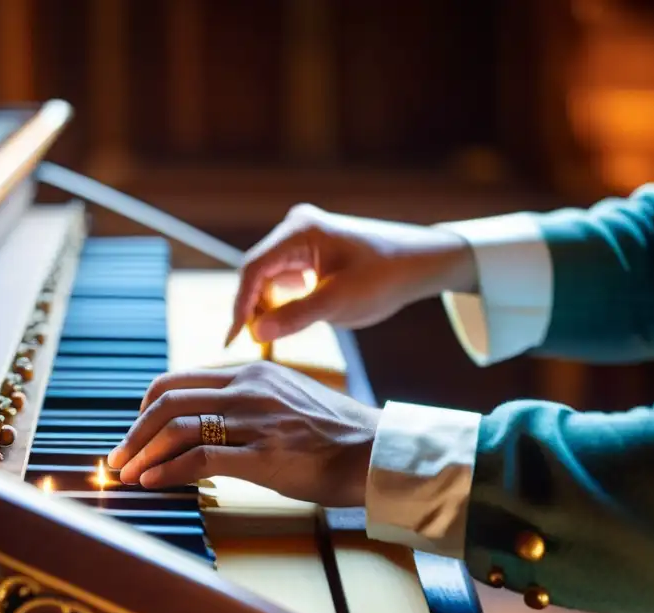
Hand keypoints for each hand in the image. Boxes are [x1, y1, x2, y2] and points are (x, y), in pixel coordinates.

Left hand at [105, 362, 380, 507]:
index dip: (146, 408)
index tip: (134, 433)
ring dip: (142, 453)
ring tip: (126, 475)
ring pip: (177, 426)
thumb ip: (250, 402)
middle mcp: (250, 388)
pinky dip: (167, 470)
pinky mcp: (265, 455)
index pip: (179, 380)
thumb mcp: (289, 400)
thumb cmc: (337, 435)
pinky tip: (152, 482)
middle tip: (117, 458)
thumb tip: (209, 423)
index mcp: (253, 372)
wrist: (379, 453)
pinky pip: (200, 459)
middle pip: (167, 400)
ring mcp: (257, 420)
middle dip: (133, 431)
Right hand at [227, 203, 477, 344]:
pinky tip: (287, 321)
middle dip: (253, 307)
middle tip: (251, 343)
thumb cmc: (385, 278)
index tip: (233, 339)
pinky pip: (284, 277)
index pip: (254, 269)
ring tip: (272, 335)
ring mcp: (302, 238)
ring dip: (267, 306)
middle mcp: (296, 228)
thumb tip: (255, 334)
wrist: (420, 264)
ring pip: (269, 277)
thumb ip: (295, 318)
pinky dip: (282, 300)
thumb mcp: (339, 303)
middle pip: (257, 272)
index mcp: (300, 231)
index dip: (240, 305)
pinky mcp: (310, 252)